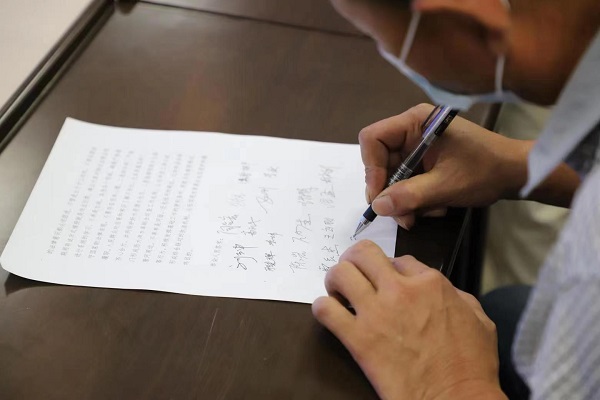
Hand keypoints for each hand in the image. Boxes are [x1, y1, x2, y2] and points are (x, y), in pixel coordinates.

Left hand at [312, 240, 505, 399]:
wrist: (456, 399)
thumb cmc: (471, 365)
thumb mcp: (479, 319)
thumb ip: (457, 296)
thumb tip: (441, 289)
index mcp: (430, 283)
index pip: (399, 258)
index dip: (390, 268)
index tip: (387, 281)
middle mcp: (400, 290)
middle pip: (363, 254)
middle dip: (355, 259)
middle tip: (353, 273)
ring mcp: (377, 312)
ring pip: (340, 274)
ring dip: (335, 279)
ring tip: (338, 292)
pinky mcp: (358, 338)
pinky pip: (326, 310)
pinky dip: (322, 308)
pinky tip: (330, 314)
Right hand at [360, 103, 530, 228]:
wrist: (516, 174)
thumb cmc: (486, 171)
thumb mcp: (445, 186)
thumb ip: (409, 195)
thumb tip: (378, 206)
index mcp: (415, 122)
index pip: (373, 139)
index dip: (372, 168)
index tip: (379, 196)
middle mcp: (412, 131)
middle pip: (381, 162)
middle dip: (390, 192)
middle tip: (402, 216)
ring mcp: (418, 147)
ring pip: (393, 177)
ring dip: (405, 200)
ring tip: (424, 215)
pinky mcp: (425, 162)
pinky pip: (407, 182)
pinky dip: (415, 199)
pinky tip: (435, 207)